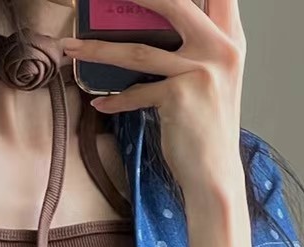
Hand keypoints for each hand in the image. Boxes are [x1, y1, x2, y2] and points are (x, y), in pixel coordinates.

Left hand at [61, 0, 245, 197]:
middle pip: (175, 4)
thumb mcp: (213, 80)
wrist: (214, 173)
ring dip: (99, 50)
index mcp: (230, 41)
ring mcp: (200, 71)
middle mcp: (220, 50)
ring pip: (139, 51)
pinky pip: (135, 92)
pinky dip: (114, 100)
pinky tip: (99, 102)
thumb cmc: (207, 129)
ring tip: (73, 48)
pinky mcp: (180, 95)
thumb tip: (156, 28)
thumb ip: (198, 49)